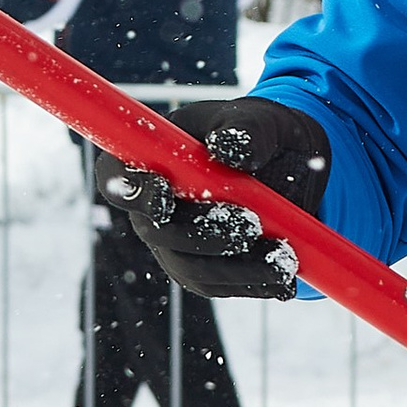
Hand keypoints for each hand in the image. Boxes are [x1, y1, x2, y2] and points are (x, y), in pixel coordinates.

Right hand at [97, 97, 331, 300]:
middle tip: (250, 224)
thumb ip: (245, 129)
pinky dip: (253, 284)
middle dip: (202, 233)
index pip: (115, 176)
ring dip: (236, 269)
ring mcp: (176, 243)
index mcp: (151, 156)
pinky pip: (219, 286)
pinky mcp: (205, 269)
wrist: (291, 164)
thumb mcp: (261, 120)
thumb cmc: (261, 133)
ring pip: (191, 268)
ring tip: (282, 259)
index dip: (131, 190)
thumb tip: (227, 148)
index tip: (166, 196)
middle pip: (156, 232)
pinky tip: (284, 279)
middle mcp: (153, 206)